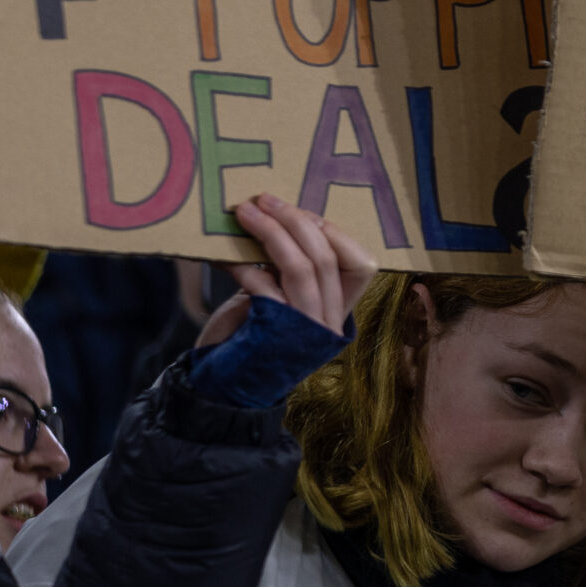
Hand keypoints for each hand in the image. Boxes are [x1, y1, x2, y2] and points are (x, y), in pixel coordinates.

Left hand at [195, 195, 376, 346]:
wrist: (224, 386)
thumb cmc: (251, 337)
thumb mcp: (279, 299)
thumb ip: (290, 270)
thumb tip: (280, 218)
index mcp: (338, 313)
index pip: (362, 265)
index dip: (334, 232)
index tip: (301, 212)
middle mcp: (329, 323)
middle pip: (325, 257)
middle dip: (293, 221)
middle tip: (263, 200)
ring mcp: (305, 331)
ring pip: (301, 267)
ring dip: (270, 232)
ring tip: (245, 213)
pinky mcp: (275, 333)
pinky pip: (263, 286)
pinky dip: (242, 265)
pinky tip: (224, 257)